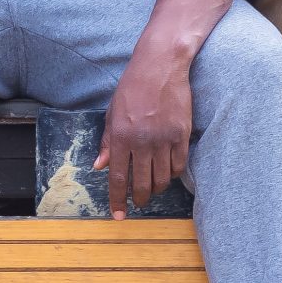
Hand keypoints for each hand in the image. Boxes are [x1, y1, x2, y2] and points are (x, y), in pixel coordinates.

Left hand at [96, 46, 192, 217]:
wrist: (160, 67)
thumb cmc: (132, 88)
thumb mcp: (112, 113)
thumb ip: (107, 142)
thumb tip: (100, 166)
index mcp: (121, 136)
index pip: (118, 177)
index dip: (117, 200)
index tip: (118, 215)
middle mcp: (142, 141)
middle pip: (142, 184)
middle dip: (140, 199)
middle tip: (139, 203)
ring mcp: (164, 139)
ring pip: (162, 179)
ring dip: (157, 189)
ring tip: (153, 189)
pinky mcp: (182, 135)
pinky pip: (178, 165)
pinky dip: (172, 173)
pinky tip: (167, 172)